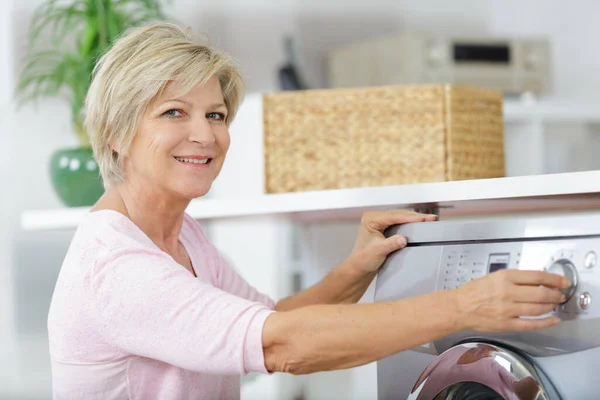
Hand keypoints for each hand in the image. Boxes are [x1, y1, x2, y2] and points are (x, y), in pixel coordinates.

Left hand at [347, 210, 437, 274]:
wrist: (359, 269)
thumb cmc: (364, 260)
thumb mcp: (378, 251)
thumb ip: (390, 244)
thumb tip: (403, 239)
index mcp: (371, 219)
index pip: (394, 216)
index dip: (410, 217)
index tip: (424, 219)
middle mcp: (375, 218)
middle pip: (399, 215)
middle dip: (415, 217)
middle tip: (432, 218)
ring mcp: (380, 222)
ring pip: (400, 218)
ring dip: (414, 220)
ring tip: (429, 220)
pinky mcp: (385, 229)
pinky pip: (400, 224)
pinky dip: (410, 224)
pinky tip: (420, 225)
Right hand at [453, 269, 569, 331]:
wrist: (459, 307)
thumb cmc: (474, 292)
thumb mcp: (494, 277)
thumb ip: (514, 279)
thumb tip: (537, 282)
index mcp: (504, 277)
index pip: (537, 276)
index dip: (554, 279)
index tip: (562, 282)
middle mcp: (507, 292)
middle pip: (541, 293)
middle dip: (555, 294)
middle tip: (560, 295)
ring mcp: (508, 309)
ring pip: (539, 308)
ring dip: (551, 306)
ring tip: (555, 304)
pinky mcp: (507, 323)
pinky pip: (531, 324)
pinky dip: (546, 322)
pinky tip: (553, 320)